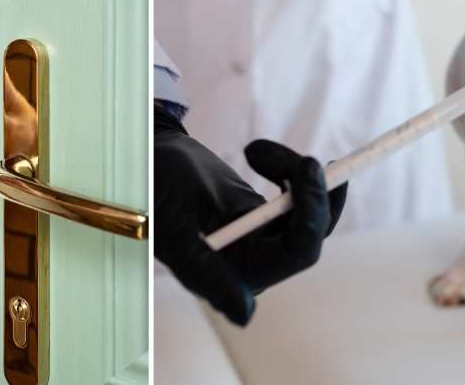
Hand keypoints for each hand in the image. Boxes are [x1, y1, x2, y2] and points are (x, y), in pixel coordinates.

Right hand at [153, 103, 346, 324]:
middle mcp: (255, 261)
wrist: (150, 160)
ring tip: (254, 151)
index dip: (312, 213)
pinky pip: (299, 196)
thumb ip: (206, 274)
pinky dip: (286, 168)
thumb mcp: (174, 232)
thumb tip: (244, 314)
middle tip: (308, 160)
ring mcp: (263, 237)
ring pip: (310, 211)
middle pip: (312, 232)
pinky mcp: (266, 216)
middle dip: (314, 193)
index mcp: (236, 272)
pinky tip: (255, 153)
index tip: (308, 168)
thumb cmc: (154, 193)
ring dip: (296, 174)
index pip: (298, 252)